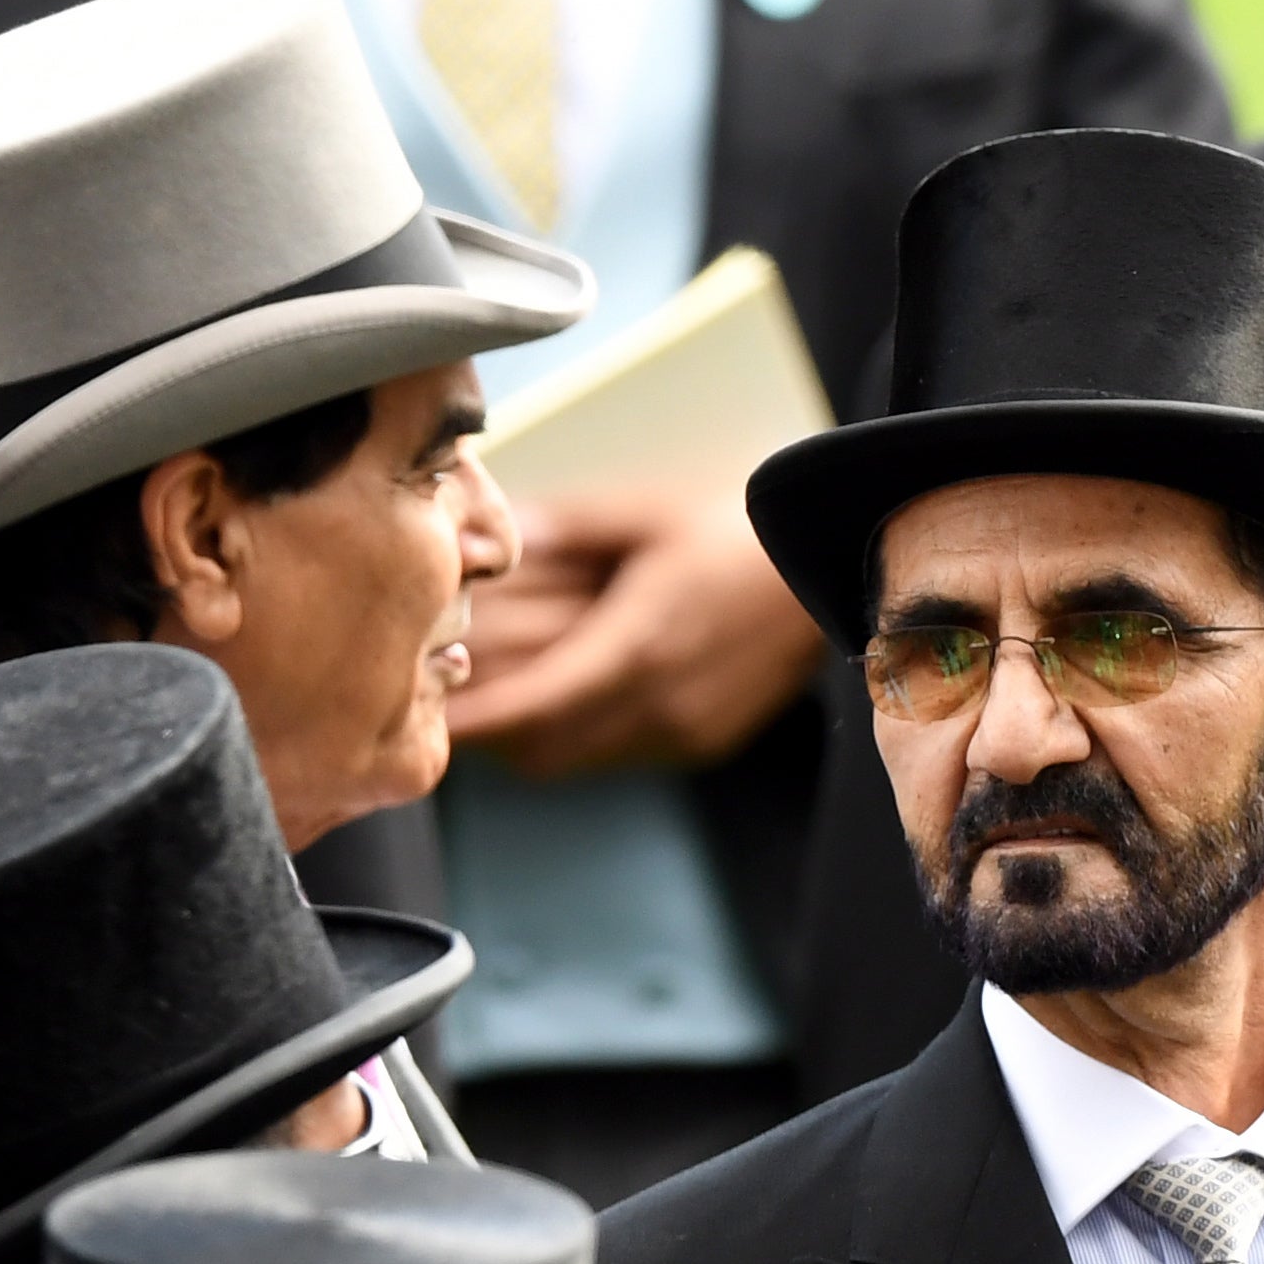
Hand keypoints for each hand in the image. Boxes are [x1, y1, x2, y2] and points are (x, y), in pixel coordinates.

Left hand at [444, 485, 826, 774]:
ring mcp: (685, 730)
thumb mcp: (648, 508)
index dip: (472, 719)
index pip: (530, 707)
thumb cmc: (744, 524)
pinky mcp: (703, 739)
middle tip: (446, 696)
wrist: (839, 561)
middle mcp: (660, 704)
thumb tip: (493, 539)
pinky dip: (577, 728)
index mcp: (640, 646)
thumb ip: (564, 531)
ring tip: (497, 689)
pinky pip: (616, 750)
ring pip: (575, 754)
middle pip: (542, 745)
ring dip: (531, 731)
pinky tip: (567, 685)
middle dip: (490, 727)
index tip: (424, 712)